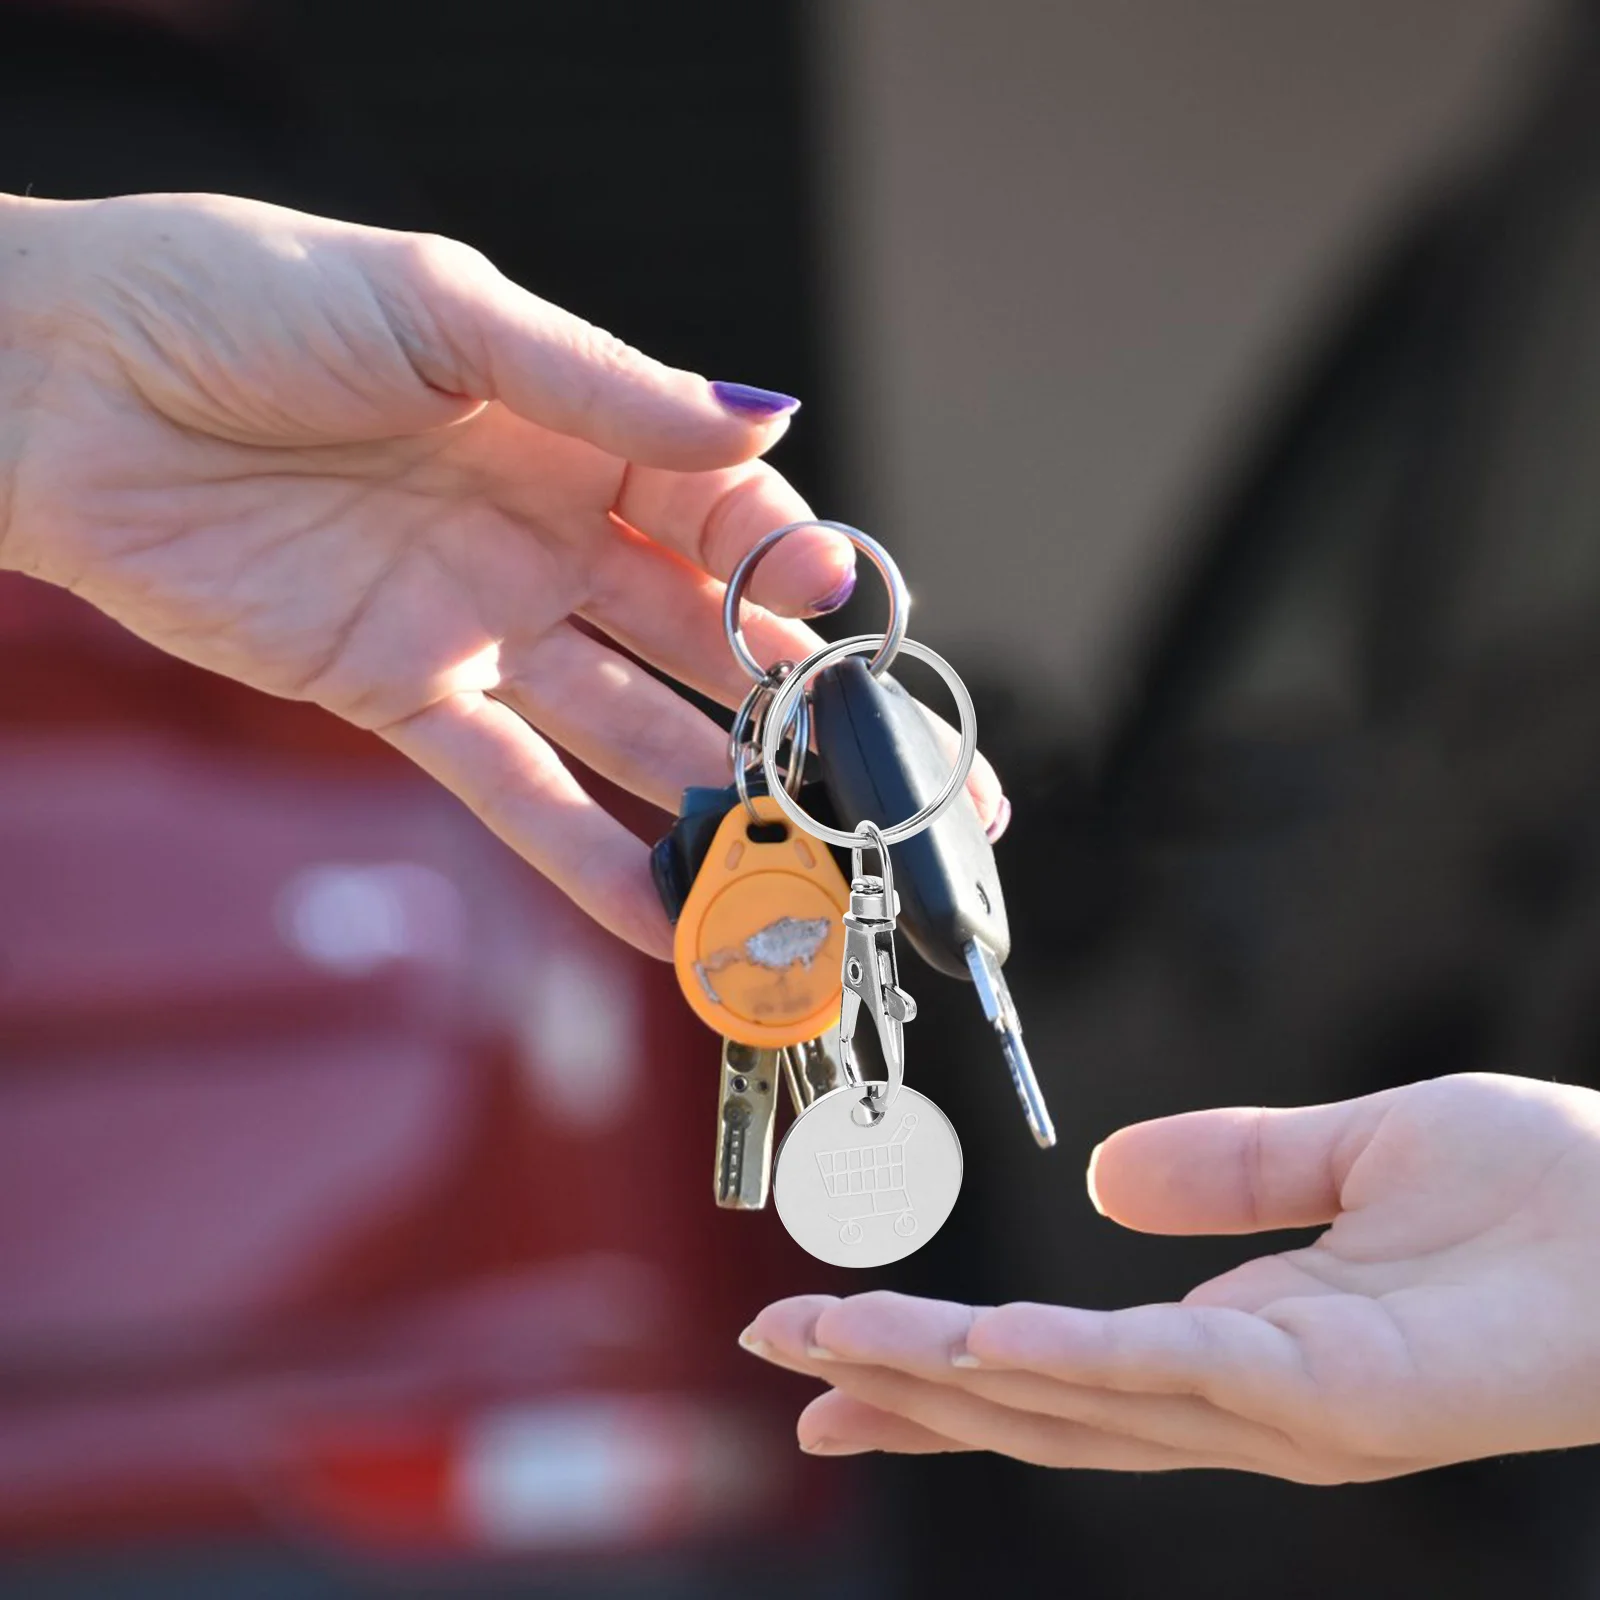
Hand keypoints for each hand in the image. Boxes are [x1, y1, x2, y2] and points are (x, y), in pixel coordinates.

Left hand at [0, 192, 1003, 953]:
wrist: (65, 380)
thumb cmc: (245, 300)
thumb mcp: (443, 310)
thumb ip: (607, 387)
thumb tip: (769, 421)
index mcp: (582, 434)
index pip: (729, 521)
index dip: (796, 580)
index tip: (850, 632)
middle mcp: (554, 539)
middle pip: (707, 645)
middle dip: (806, 719)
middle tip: (897, 797)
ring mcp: (486, 626)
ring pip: (630, 734)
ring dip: (714, 809)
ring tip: (800, 881)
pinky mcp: (404, 699)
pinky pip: (514, 792)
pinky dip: (588, 860)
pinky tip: (667, 920)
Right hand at [743, 1072, 1599, 1481]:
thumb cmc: (1553, 1194)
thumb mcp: (1356, 1151)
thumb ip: (1233, 1166)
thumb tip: (1105, 1173)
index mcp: (1244, 1346)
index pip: (1060, 1374)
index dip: (942, 1367)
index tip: (842, 1355)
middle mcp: (1245, 1402)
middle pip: (1036, 1405)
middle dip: (901, 1386)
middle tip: (780, 1363)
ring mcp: (1283, 1412)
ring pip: (1071, 1400)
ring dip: (939, 1373)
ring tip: (823, 1346)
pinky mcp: (1333, 1398)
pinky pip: (1166, 1377)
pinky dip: (1058, 1365)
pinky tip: (971, 1344)